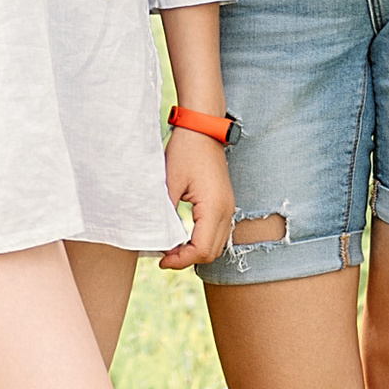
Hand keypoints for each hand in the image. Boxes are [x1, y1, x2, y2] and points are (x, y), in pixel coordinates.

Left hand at [159, 127, 235, 268]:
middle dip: (188, 259)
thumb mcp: (169, 182)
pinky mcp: (225, 203)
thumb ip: (166, 213)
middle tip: (165, 256)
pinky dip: (203, 241)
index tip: (162, 259)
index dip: (181, 260)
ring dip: (196, 251)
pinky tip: (184, 237)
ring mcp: (228, 207)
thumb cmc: (186, 151)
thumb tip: (160, 238)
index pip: (201, 249)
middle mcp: (226, 211)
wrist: (202, 129)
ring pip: (218, 245)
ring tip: (172, 249)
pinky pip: (218, 233)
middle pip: (212, 252)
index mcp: (213, 208)